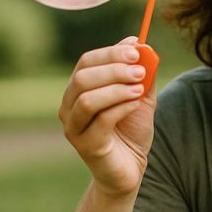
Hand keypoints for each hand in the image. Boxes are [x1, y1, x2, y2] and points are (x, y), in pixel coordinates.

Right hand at [58, 37, 155, 195]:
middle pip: (82, 78)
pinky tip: (136, 104)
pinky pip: (101, 121)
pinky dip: (120, 108)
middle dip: (113, 69)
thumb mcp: (140, 96)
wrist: (131, 167)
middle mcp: (69, 107)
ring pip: (86, 100)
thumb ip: (142, 73)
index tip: (136, 51)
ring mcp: (74, 128)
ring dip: (116, 89)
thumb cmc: (131, 130)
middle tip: (140, 71)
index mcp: (78, 90)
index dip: (110, 53)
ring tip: (139, 89)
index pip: (86, 62)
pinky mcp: (86, 146)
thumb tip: (140, 45)